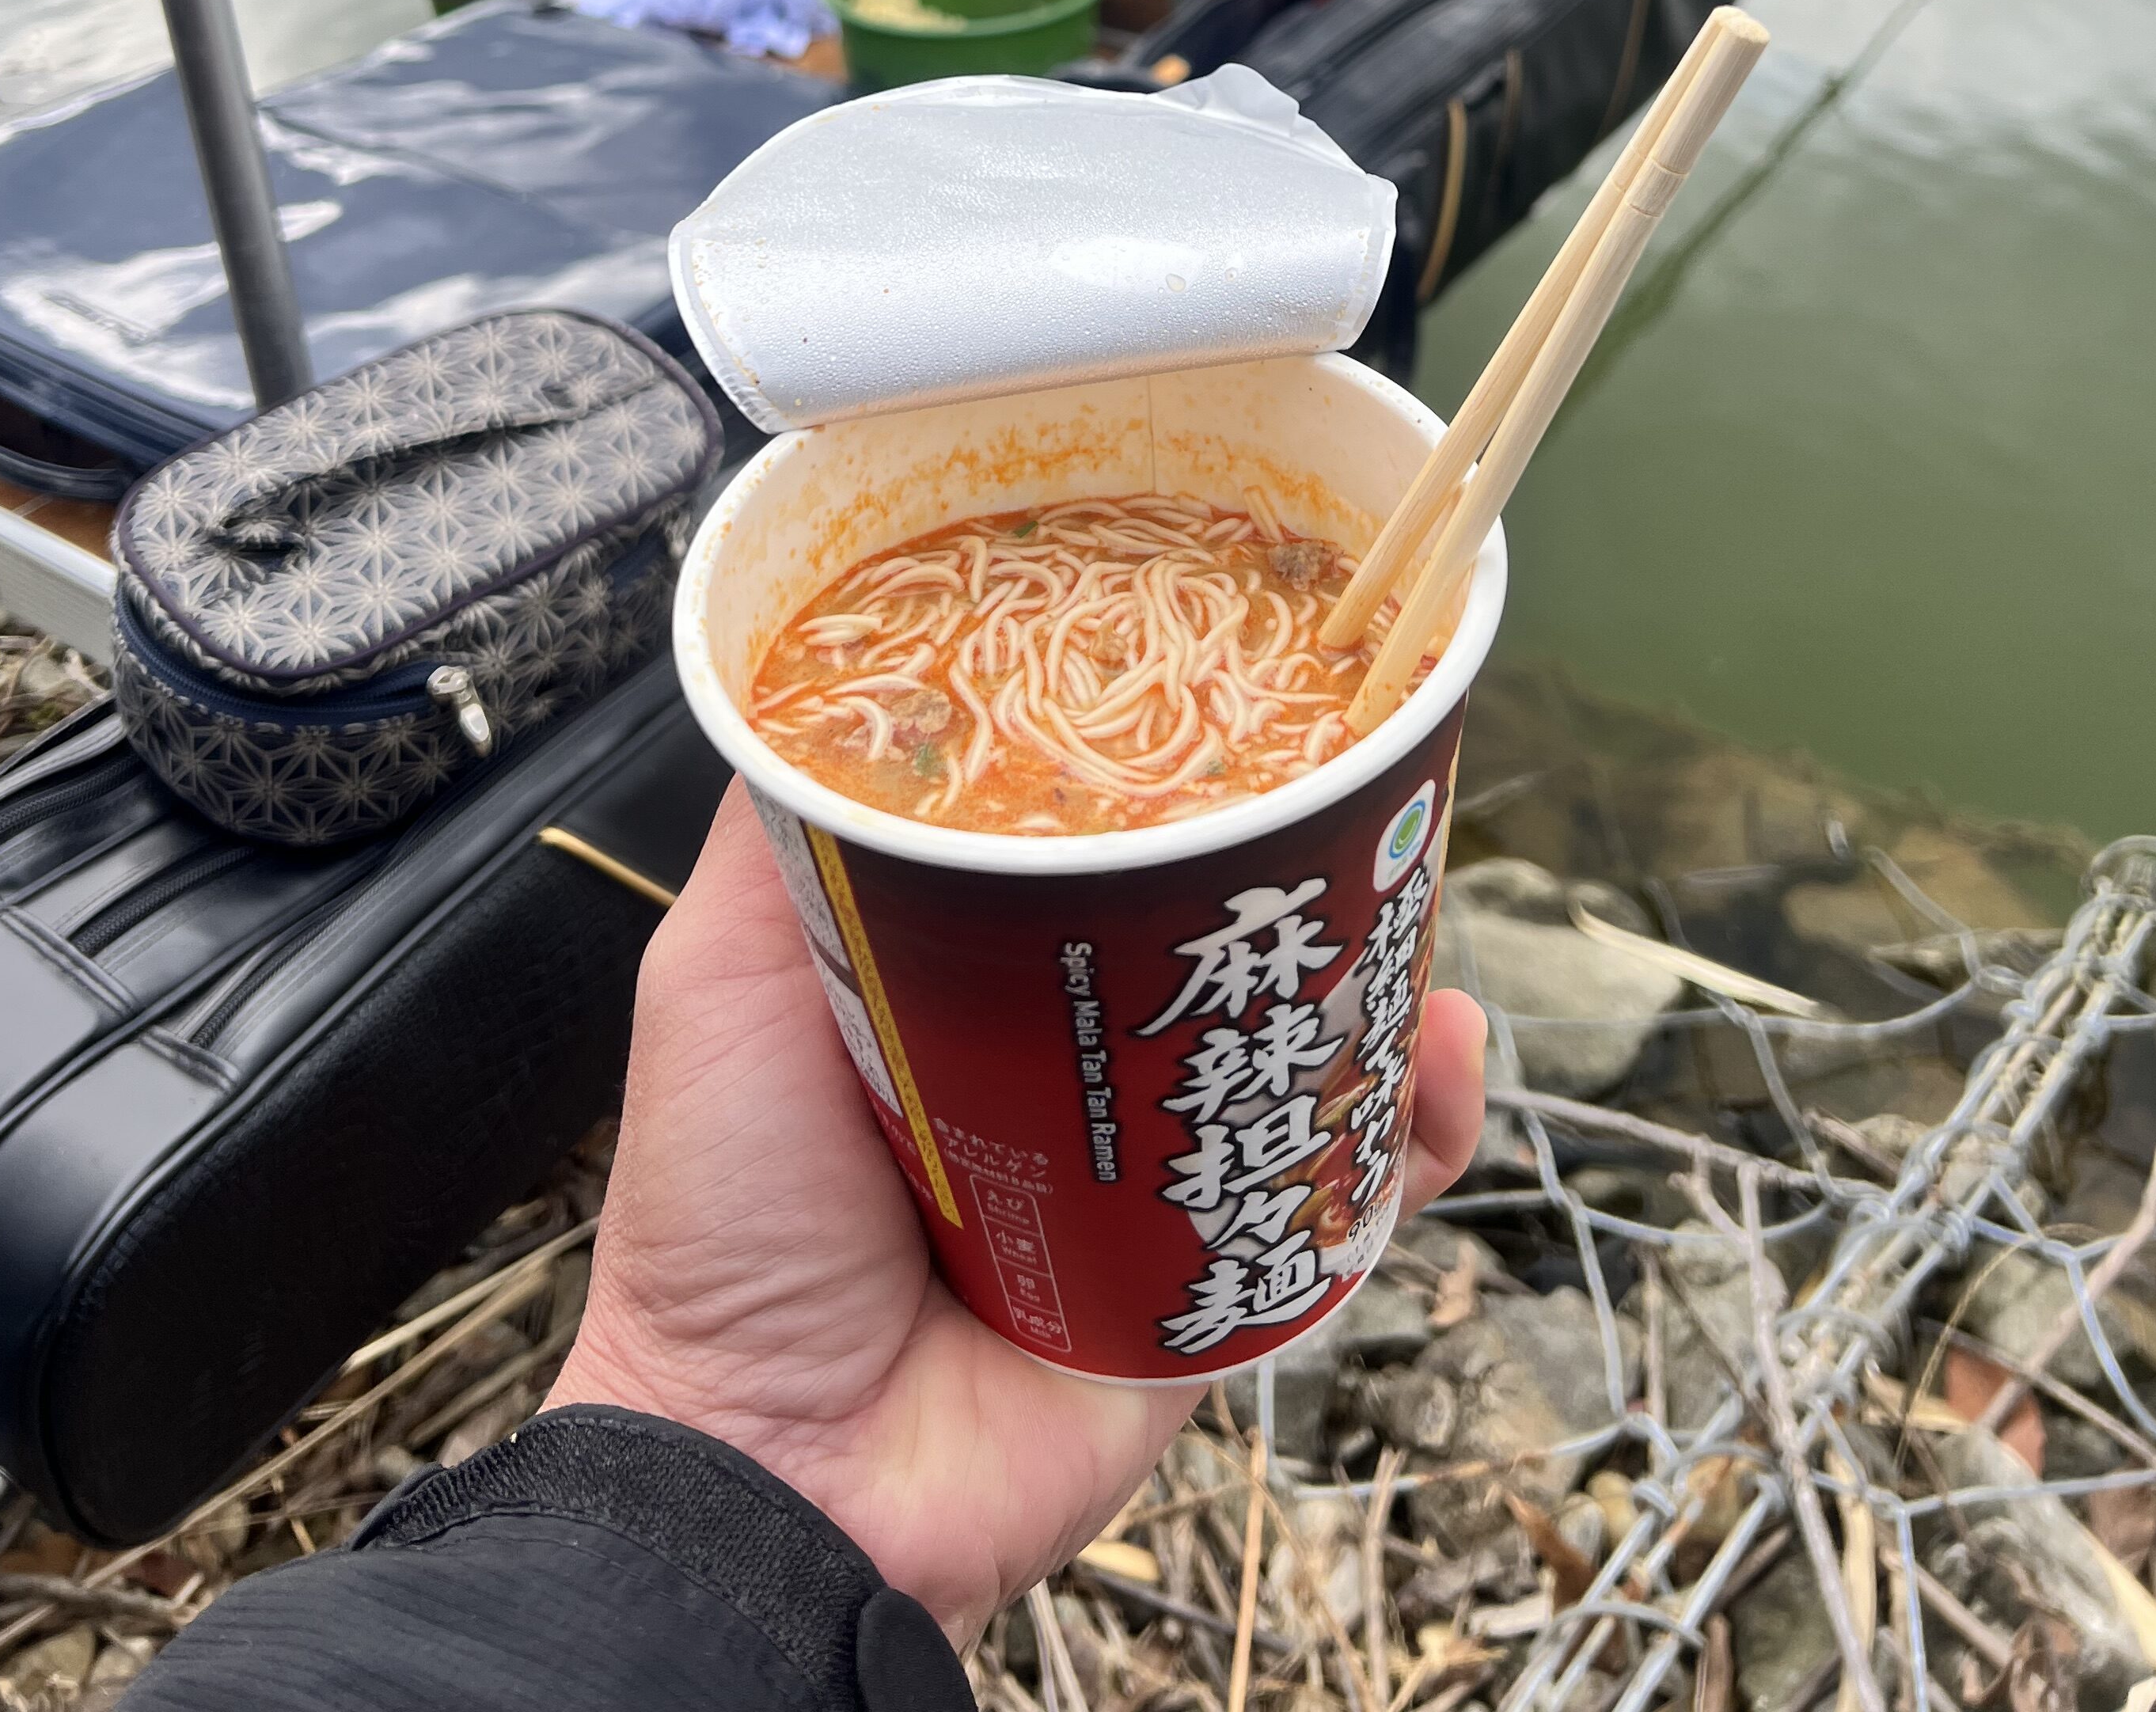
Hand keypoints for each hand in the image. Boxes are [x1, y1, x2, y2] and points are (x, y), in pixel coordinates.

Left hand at [552, 780, 1488, 1646]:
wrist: (774, 1469)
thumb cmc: (724, 1221)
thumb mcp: (719, 978)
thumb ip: (778, 843)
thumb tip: (826, 687)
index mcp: (966, 993)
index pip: (1092, 857)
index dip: (1166, 782)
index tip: (1230, 696)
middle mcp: (1068, 1071)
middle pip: (1214, 938)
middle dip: (1297, 864)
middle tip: (1352, 796)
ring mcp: (1149, 1180)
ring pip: (1306, 1052)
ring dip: (1381, 977)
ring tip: (1414, 915)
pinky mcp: (1216, 1290)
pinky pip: (1344, 1201)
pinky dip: (1411, 1126)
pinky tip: (1435, 1054)